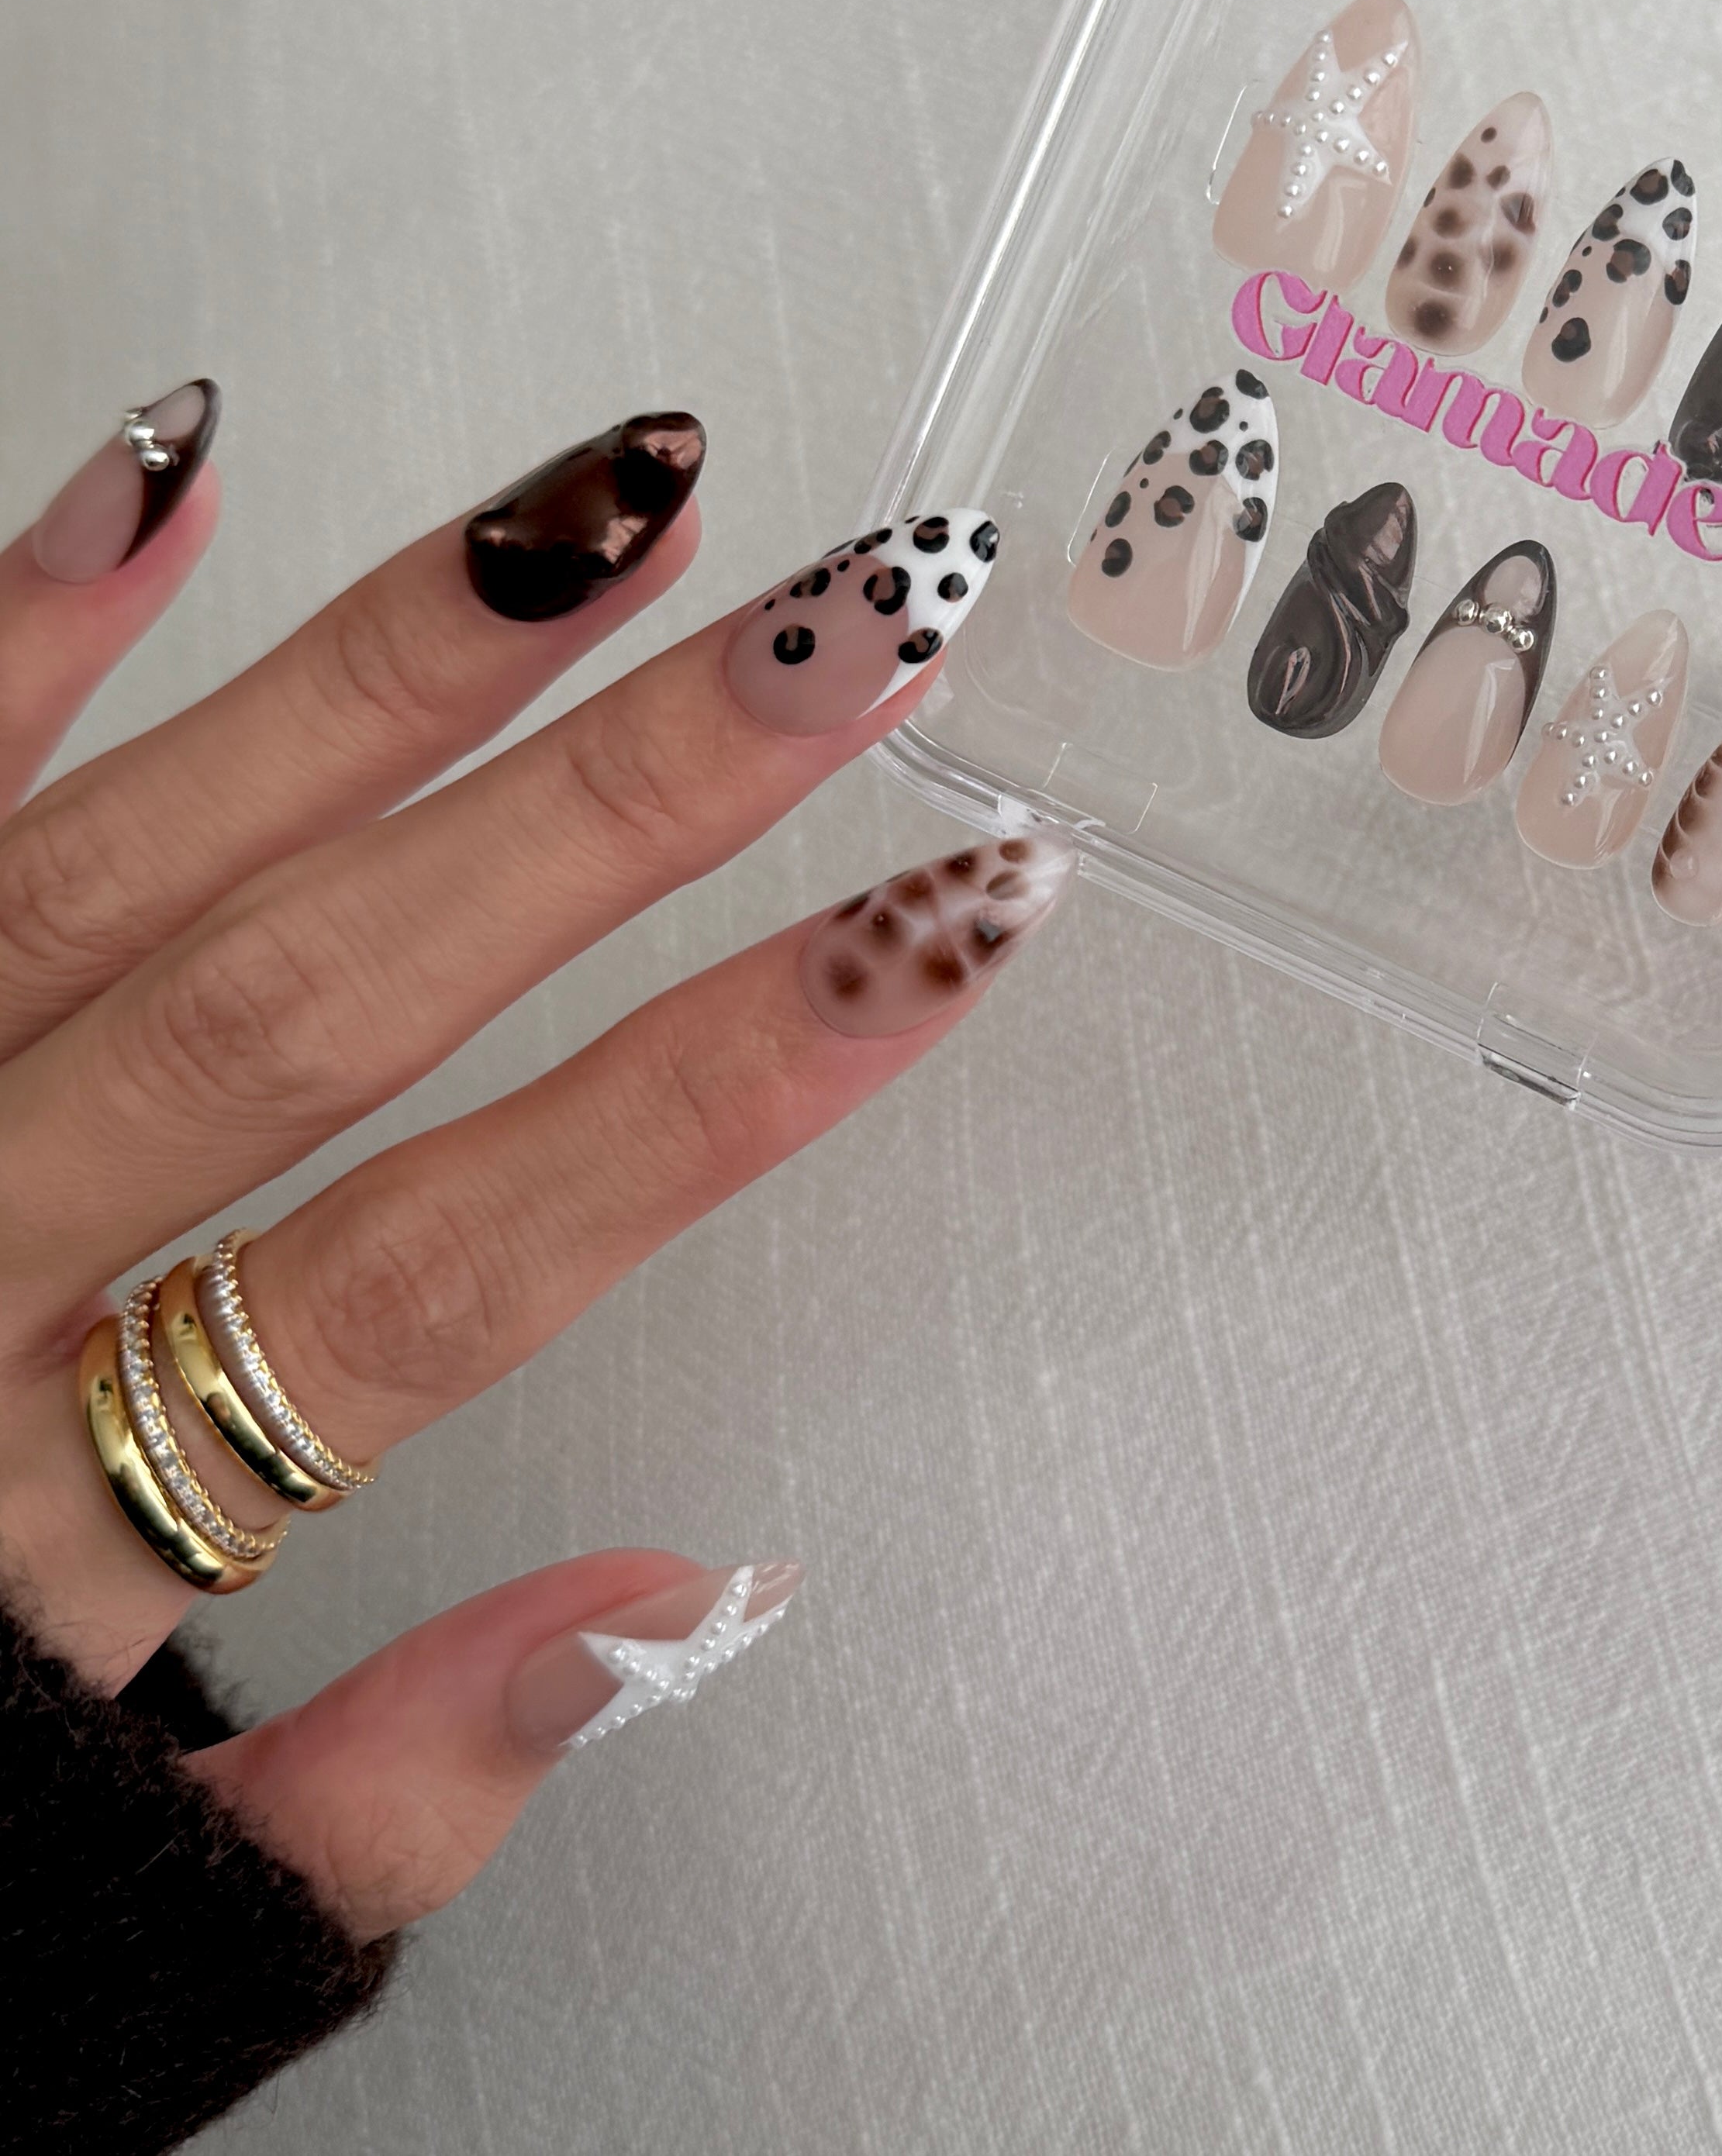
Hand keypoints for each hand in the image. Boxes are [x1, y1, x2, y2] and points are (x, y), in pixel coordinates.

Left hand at [0, 397, 1061, 1938]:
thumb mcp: (82, 1930)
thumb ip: (381, 1793)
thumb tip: (679, 1615)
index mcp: (60, 1527)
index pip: (468, 1258)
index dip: (730, 1085)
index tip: (943, 931)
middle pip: (335, 1005)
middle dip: (628, 806)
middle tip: (859, 640)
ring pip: (137, 861)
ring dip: (398, 671)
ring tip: (626, 503)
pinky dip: (20, 642)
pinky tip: (168, 477)